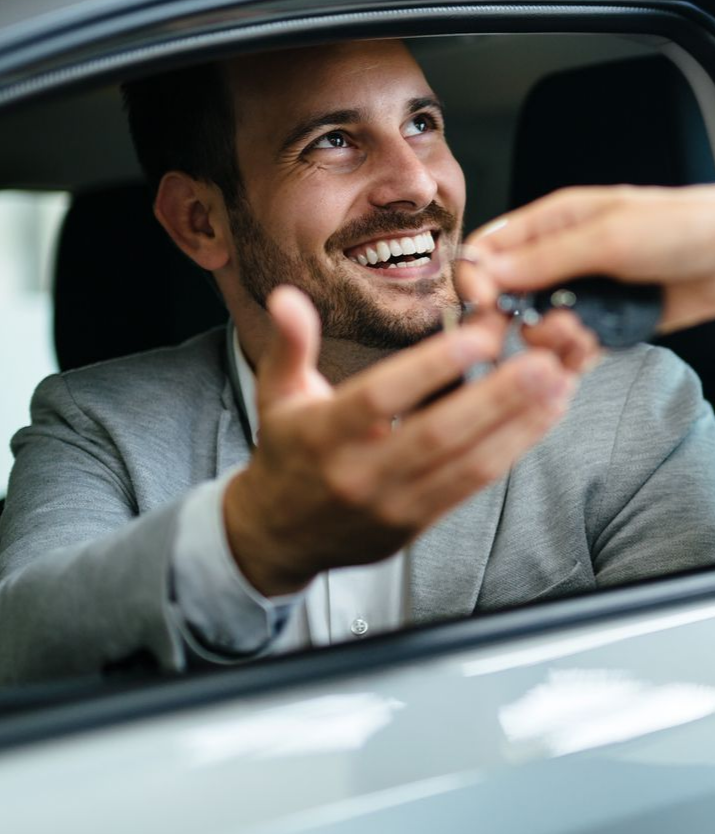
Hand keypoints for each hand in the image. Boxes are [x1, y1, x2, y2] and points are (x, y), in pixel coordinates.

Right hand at [223, 285, 582, 596]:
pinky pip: (471, 486)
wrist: (279, 536)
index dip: (431, 368)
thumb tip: (288, 297)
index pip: (381, 397)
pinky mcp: (417, 525)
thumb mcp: (277, 392)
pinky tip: (541, 418)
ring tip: (557, 383)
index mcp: (324, 435)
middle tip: (543, 360)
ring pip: (466, 465)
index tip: (477, 336)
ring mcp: (392, 505)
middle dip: (497, 397)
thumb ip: (290, 343)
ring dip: (518, 424)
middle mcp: (361, 474)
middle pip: (438, 434)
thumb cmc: (287, 452)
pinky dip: (510, 450)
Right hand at [457, 185, 714, 333]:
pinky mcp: (606, 324)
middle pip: (506, 295)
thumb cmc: (683, 228)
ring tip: (580, 337)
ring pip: (538, 328)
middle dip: (512, 320)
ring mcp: (583, 294)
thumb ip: (545, 258)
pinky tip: (587, 354)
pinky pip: (571, 349)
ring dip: (551, 341)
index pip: (489, 249)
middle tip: (531, 337)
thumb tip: (485, 272)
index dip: (477, 280)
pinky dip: (573, 358)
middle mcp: (560, 258)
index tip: (487, 308)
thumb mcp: (608, 237)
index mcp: (552, 222)